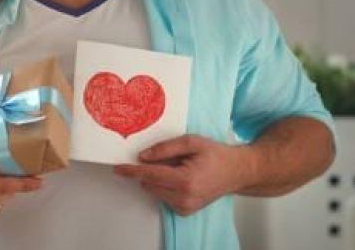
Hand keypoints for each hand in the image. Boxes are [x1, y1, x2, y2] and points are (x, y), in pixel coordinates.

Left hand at [112, 134, 254, 215]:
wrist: (236, 172)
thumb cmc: (215, 155)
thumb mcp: (191, 142)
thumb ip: (165, 148)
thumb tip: (142, 156)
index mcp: (185, 180)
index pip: (149, 175)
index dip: (131, 170)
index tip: (117, 168)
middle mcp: (184, 198)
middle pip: (148, 183)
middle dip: (150, 170)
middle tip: (170, 159)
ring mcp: (185, 207)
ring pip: (154, 190)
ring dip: (158, 178)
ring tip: (180, 168)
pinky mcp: (185, 211)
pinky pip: (163, 197)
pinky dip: (165, 186)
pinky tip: (182, 178)